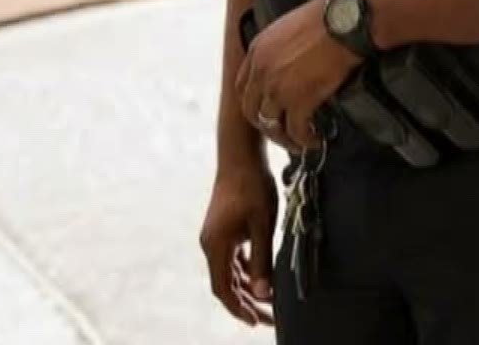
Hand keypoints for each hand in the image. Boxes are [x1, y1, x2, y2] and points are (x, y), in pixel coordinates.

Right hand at [199, 153, 276, 326]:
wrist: (241, 155)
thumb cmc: (253, 187)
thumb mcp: (262, 225)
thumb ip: (262, 259)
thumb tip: (264, 294)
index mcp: (215, 246)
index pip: (223, 288)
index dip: (238, 308)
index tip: (255, 322)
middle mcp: (211, 245)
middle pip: (227, 283)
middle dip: (246, 303)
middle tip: (268, 320)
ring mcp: (216, 237)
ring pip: (230, 271)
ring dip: (247, 287)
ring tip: (267, 304)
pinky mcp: (224, 229)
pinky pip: (233, 258)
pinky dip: (246, 271)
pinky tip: (261, 277)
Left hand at [236, 0, 361, 153]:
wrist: (347, 21)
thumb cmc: (330, 16)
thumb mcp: (293, 25)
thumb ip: (283, 46)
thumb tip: (294, 60)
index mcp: (258, 49)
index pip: (243, 86)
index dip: (253, 102)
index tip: (267, 110)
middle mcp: (261, 70)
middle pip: (251, 110)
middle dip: (266, 125)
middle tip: (282, 132)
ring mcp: (277, 87)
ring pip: (271, 124)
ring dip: (284, 138)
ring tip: (300, 142)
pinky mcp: (299, 100)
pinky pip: (295, 129)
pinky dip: (305, 139)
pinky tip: (316, 139)